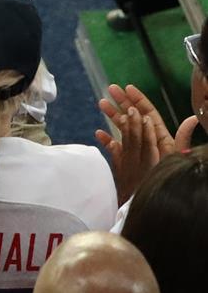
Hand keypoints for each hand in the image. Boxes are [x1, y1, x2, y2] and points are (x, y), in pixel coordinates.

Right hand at [96, 83, 197, 201]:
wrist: (158, 205)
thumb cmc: (168, 180)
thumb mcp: (177, 157)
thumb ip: (183, 138)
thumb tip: (193, 119)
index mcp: (160, 138)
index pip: (148, 113)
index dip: (139, 100)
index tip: (128, 88)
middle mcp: (147, 142)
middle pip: (134, 117)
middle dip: (122, 101)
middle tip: (111, 88)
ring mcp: (135, 152)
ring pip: (122, 129)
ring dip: (112, 116)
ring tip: (101, 103)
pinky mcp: (126, 164)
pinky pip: (115, 149)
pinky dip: (106, 140)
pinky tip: (98, 133)